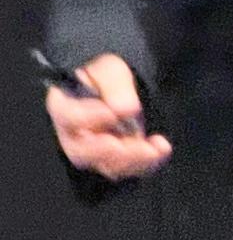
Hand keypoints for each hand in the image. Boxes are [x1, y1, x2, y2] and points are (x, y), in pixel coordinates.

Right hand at [45, 53, 171, 181]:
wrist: (120, 90)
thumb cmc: (106, 78)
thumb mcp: (110, 70)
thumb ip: (115, 86)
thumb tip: (125, 109)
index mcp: (63, 107)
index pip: (68, 117)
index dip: (89, 118)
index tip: (111, 113)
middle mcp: (73, 136)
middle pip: (83, 152)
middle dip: (112, 151)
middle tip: (137, 143)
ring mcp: (92, 152)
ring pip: (107, 166)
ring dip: (134, 160)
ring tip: (156, 148)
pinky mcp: (113, 161)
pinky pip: (127, 169)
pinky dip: (146, 163)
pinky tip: (162, 150)